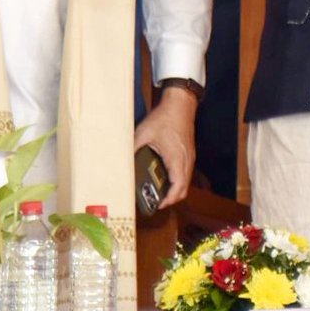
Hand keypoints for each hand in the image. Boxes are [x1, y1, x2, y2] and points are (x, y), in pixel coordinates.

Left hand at [133, 87, 196, 209]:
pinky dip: (176, 181)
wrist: (181, 104)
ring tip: (157, 193)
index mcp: (176, 159)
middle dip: (170, 199)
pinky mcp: (188, 153)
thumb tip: (120, 162)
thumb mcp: (144, 133)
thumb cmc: (164, 118)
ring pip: (185, 182)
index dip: (168, 200)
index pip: (177, 187)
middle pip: (184, 189)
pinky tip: (163, 177)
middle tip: (154, 202)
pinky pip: (185, 173)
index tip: (157, 206)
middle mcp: (186, 161)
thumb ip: (133, 148)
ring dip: (173, 190)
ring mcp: (189, 157)